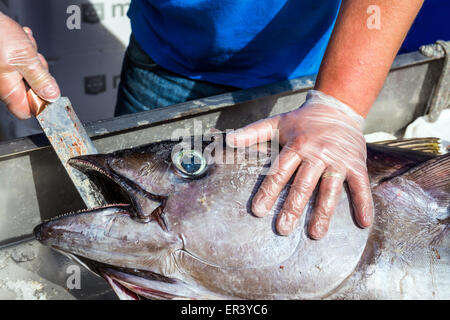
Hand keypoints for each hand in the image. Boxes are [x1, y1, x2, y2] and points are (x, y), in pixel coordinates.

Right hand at [0, 12, 59, 118]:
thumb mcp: (26, 59)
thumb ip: (41, 79)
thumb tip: (52, 96)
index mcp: (8, 90)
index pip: (27, 111)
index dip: (41, 103)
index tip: (49, 91)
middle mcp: (3, 84)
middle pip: (31, 90)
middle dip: (39, 74)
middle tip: (35, 61)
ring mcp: (3, 73)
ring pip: (28, 74)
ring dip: (31, 59)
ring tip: (25, 46)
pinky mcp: (3, 63)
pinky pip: (20, 62)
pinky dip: (24, 51)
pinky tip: (20, 41)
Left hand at [226, 90, 373, 238]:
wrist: (337, 108)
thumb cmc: (303, 120)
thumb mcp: (277, 122)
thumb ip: (253, 133)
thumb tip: (229, 140)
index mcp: (296, 145)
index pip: (280, 172)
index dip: (268, 192)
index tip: (258, 211)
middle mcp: (317, 154)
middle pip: (303, 184)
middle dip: (292, 208)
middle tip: (283, 229)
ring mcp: (338, 160)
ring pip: (330, 189)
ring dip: (323, 212)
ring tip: (315, 233)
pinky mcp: (356, 163)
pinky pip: (360, 185)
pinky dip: (364, 203)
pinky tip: (363, 223)